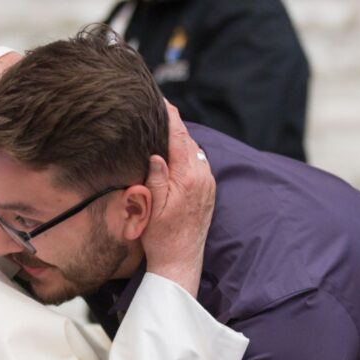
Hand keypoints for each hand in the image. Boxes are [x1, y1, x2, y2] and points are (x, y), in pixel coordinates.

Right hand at [142, 101, 214, 296]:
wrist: (180, 261)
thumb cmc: (161, 237)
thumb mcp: (151, 207)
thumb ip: (156, 178)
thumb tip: (157, 153)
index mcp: (188, 177)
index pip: (179, 136)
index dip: (170, 115)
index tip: (160, 99)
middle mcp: (203, 177)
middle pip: (188, 140)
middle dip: (173, 123)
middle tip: (157, 108)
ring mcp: (208, 184)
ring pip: (194, 151)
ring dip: (180, 139)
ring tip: (163, 127)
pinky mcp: (209, 191)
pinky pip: (198, 163)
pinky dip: (186, 153)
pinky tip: (174, 153)